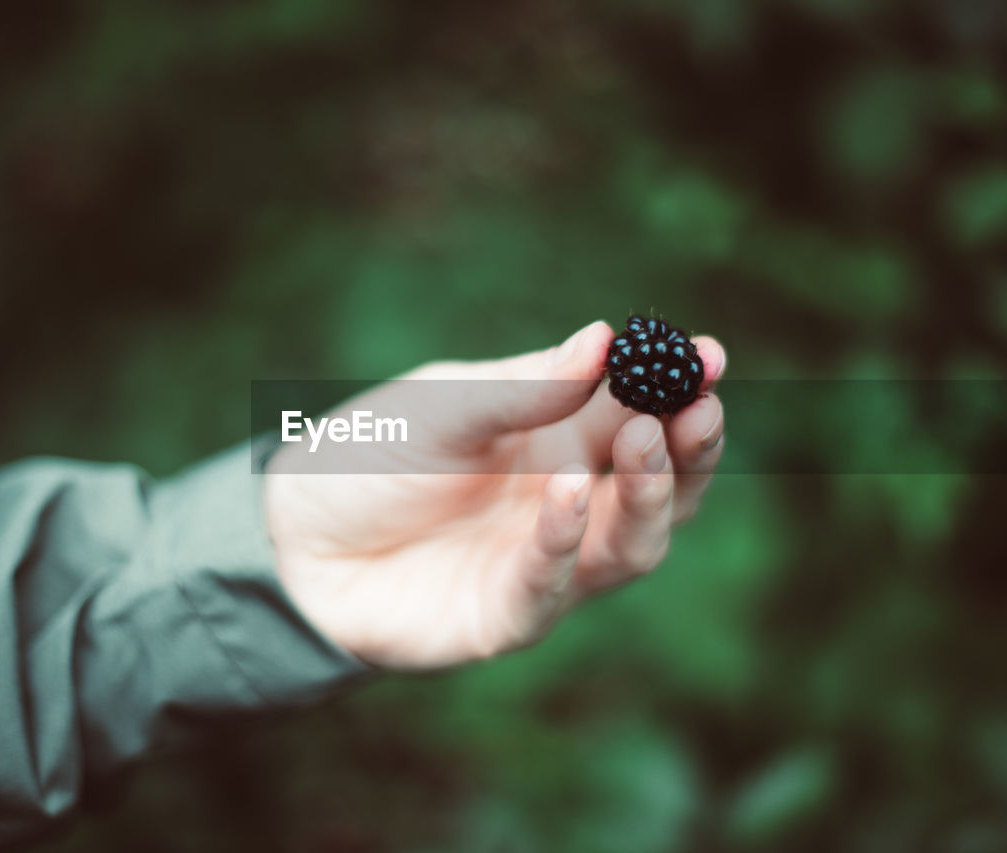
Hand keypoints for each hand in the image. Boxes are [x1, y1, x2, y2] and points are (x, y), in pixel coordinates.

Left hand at [263, 321, 726, 669]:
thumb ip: (522, 386)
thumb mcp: (445, 404)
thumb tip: (605, 339)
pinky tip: (566, 493)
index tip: (710, 356)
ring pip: (631, 543)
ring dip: (648, 496)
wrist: (296, 534)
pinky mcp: (508, 614)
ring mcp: (547, 561)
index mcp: (562, 437)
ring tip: (645, 440)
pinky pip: (552, 586)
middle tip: (696, 409)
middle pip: (660, 484)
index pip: (644, 411)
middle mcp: (570, 500)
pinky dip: (564, 541)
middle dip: (689, 447)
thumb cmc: (375, 455)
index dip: (682, 387)